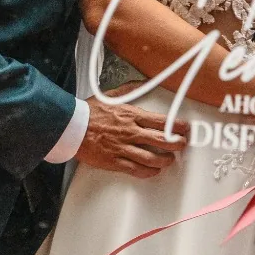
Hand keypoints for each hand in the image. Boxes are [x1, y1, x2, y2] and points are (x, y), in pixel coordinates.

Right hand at [74, 101, 188, 177]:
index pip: (162, 121)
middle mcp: (131, 132)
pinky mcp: (115, 161)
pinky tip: (153, 171)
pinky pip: (136, 170)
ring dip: (165, 161)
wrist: (70, 127)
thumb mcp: (110, 95)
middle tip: (182, 145)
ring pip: (152, 158)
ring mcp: (123, 148)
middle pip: (162, 141)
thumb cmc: (89, 112)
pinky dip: (148, 172)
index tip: (184, 128)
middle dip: (177, 144)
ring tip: (170, 160)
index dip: (178, 126)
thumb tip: (142, 82)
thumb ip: (129, 90)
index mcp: (132, 115)